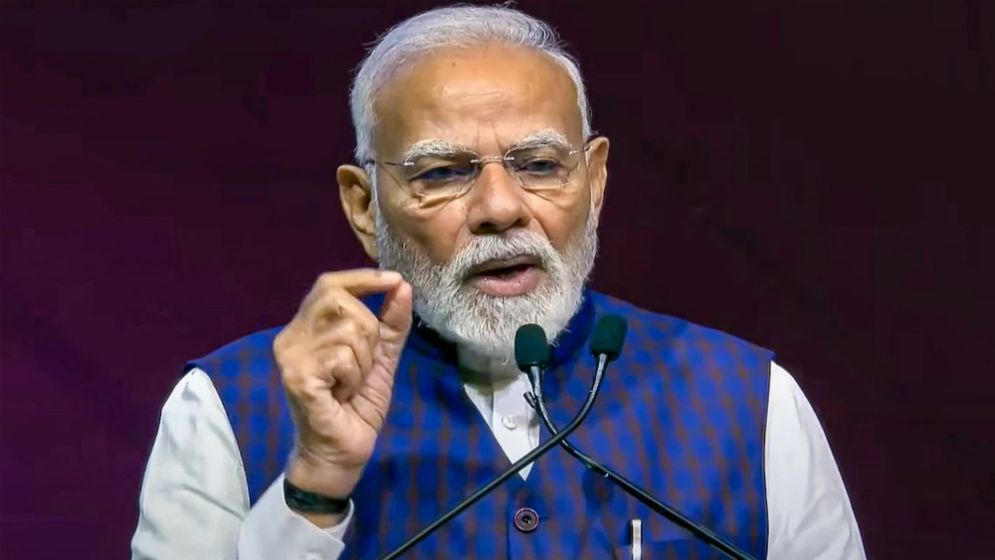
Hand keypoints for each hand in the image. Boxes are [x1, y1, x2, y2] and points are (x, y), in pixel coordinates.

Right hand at [275, 269, 411, 513]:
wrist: (341, 453)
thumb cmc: (356, 407)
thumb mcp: (381, 358)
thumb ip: (391, 323)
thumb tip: (402, 286)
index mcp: (307, 327)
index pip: (330, 284)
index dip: (363, 278)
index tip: (394, 280)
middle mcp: (291, 335)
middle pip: (342, 300)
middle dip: (369, 330)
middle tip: (363, 364)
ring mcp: (290, 355)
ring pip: (348, 329)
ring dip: (363, 361)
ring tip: (350, 384)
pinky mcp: (296, 375)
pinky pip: (343, 356)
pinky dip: (354, 377)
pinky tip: (342, 395)